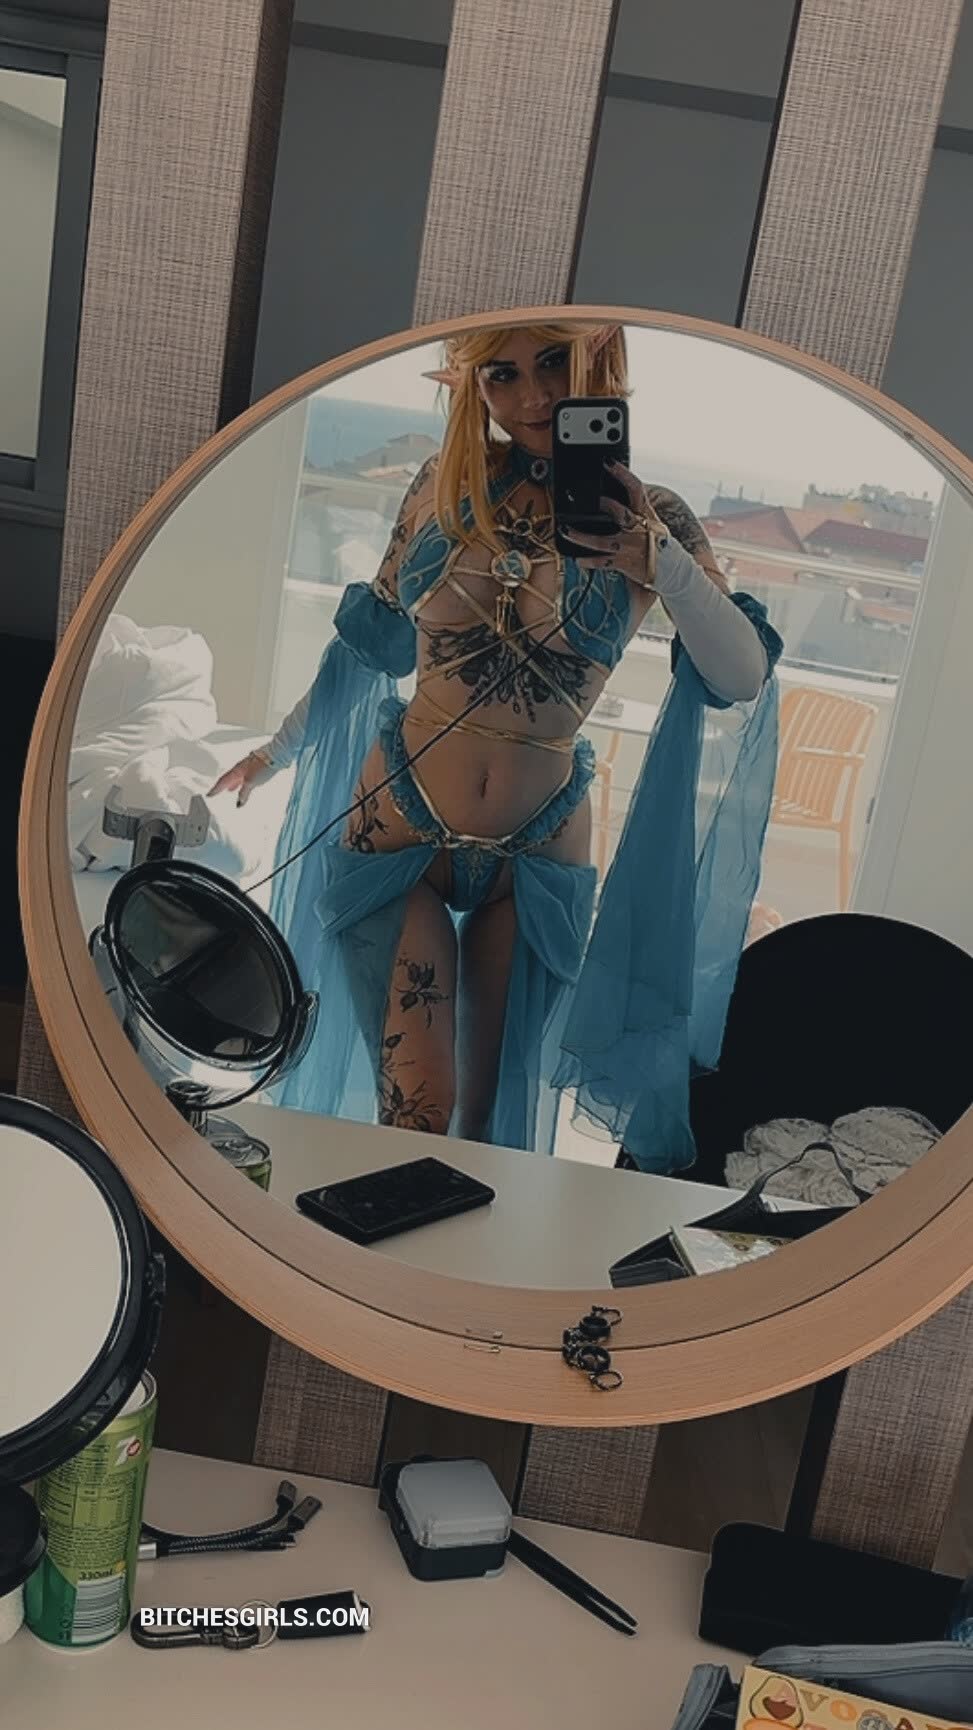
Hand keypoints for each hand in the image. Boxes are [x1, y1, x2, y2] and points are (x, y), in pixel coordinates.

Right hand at [208, 749, 274, 806]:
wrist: (277, 754)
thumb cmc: (263, 765)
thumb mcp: (251, 782)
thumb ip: (243, 793)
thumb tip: (238, 802)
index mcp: (236, 770)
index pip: (223, 781)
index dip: (216, 789)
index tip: (209, 795)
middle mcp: (241, 767)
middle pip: (229, 778)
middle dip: (223, 786)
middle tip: (216, 792)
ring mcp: (249, 766)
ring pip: (238, 777)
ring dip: (233, 784)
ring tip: (230, 790)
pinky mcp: (258, 766)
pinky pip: (246, 776)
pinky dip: (243, 782)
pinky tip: (247, 785)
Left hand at [561, 461, 667, 588]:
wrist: (673, 570)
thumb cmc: (657, 543)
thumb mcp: (652, 521)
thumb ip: (636, 509)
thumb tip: (616, 491)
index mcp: (645, 514)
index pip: (636, 489)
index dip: (623, 474)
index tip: (608, 462)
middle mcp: (638, 529)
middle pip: (620, 513)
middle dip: (604, 504)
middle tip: (586, 499)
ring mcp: (630, 547)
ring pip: (601, 541)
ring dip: (581, 536)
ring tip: (565, 530)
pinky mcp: (624, 563)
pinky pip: (603, 562)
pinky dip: (589, 561)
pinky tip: (578, 559)